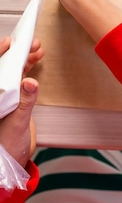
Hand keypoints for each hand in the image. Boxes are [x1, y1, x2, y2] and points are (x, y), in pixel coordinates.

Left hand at [0, 36, 42, 167]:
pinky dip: (27, 70)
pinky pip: (18, 80)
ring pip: (11, 72)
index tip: (11, 42)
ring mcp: (3, 96)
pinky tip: (34, 62)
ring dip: (24, 60)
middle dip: (16, 53)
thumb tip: (31, 83)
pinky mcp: (12, 100)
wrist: (10, 160)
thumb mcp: (18, 124)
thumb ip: (26, 102)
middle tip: (31, 43)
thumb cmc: (7, 145)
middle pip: (2, 68)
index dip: (0, 53)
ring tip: (37, 49)